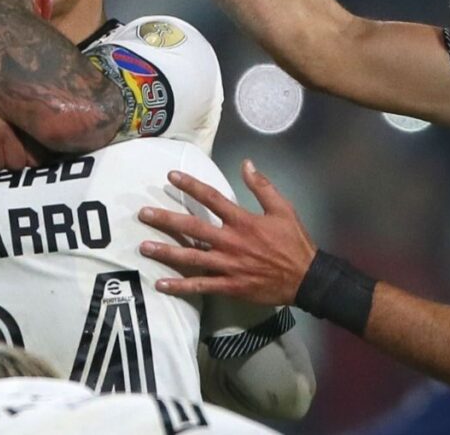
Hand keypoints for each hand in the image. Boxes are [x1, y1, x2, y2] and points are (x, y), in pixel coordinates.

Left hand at [138, 160, 316, 305]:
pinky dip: (180, 286)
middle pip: (192, 227)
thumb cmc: (294, 242)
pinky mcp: (229, 285)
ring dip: (166, 251)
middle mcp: (230, 241)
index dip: (190, 186)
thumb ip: (262, 186)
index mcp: (243, 221)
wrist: (306, 278)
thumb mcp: (283, 209)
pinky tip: (161, 284)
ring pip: (190, 257)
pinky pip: (200, 286)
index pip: (211, 198)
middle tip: (143, 214)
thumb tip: (246, 163)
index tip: (170, 177)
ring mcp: (228, 265)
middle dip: (166, 220)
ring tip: (144, 247)